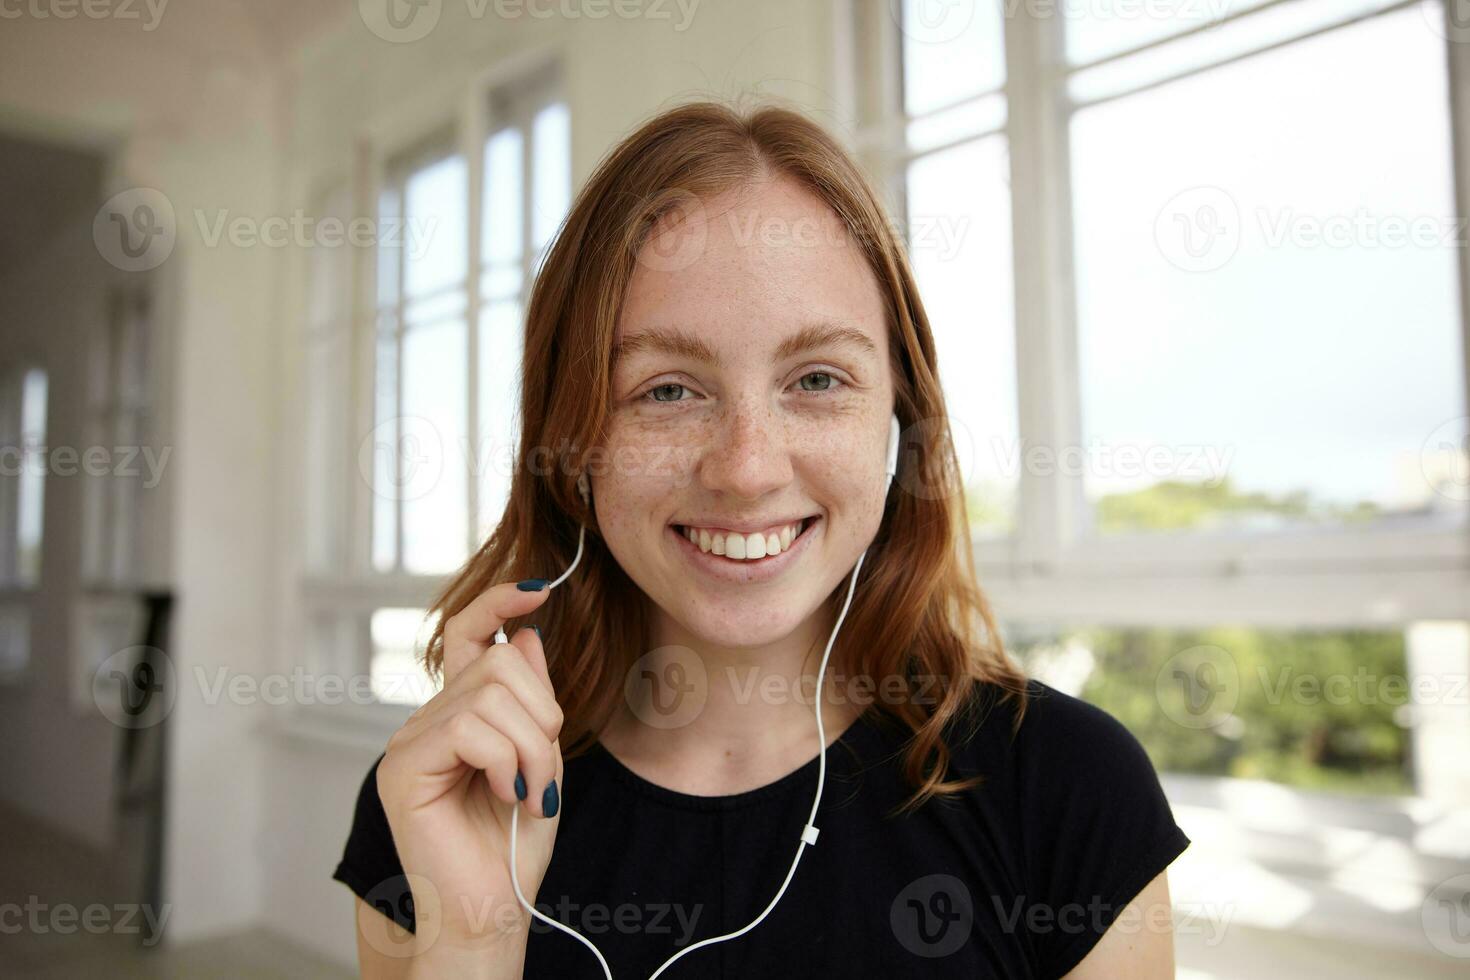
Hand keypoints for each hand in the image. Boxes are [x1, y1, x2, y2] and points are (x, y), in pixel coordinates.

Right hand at [376, 581, 563, 955]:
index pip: (469, 636)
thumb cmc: (515, 842)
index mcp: (462, 712)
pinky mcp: (403, 766)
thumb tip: (526, 635)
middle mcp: (430, 718)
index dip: (498, 604)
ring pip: (491, 695)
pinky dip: (505, 762)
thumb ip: (531, 700)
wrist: (493, 907)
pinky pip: (470, 730)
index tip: (537, 589)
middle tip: (542, 773)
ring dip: (532, 748)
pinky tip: (503, 795)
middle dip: (543, 717)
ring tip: (526, 792)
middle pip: (499, 664)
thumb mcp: (541, 759)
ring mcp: (410, 740)